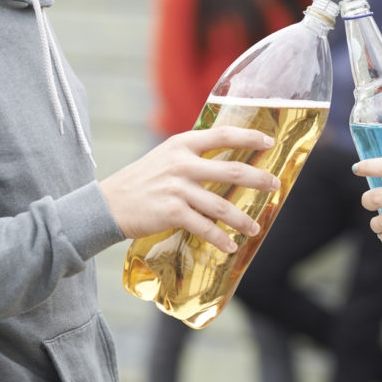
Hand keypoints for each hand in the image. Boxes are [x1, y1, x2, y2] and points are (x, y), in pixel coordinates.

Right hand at [99, 126, 280, 252]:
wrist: (105, 204)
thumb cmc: (139, 182)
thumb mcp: (164, 158)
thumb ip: (191, 157)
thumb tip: (224, 164)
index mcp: (181, 144)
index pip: (223, 135)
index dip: (249, 136)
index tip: (269, 141)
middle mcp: (182, 163)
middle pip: (231, 169)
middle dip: (258, 179)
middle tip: (275, 185)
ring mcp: (177, 188)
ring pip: (222, 205)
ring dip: (243, 218)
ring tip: (255, 227)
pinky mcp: (171, 212)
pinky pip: (204, 227)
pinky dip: (220, 238)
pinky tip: (230, 246)